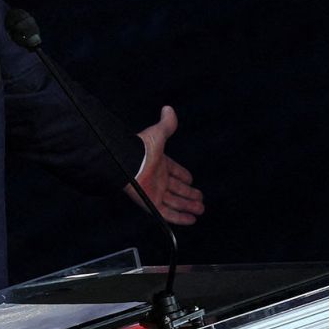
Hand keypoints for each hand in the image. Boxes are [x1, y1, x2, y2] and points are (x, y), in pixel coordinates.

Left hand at [129, 105, 203, 224]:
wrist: (127, 163)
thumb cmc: (141, 149)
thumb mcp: (158, 135)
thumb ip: (166, 125)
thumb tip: (168, 108)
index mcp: (160, 164)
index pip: (175, 172)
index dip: (184, 176)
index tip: (191, 181)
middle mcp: (158, 180)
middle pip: (177, 190)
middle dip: (190, 195)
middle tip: (201, 200)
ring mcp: (155, 192)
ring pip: (175, 202)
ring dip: (188, 207)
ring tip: (201, 210)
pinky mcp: (152, 204)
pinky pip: (168, 214)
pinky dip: (180, 218)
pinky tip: (191, 220)